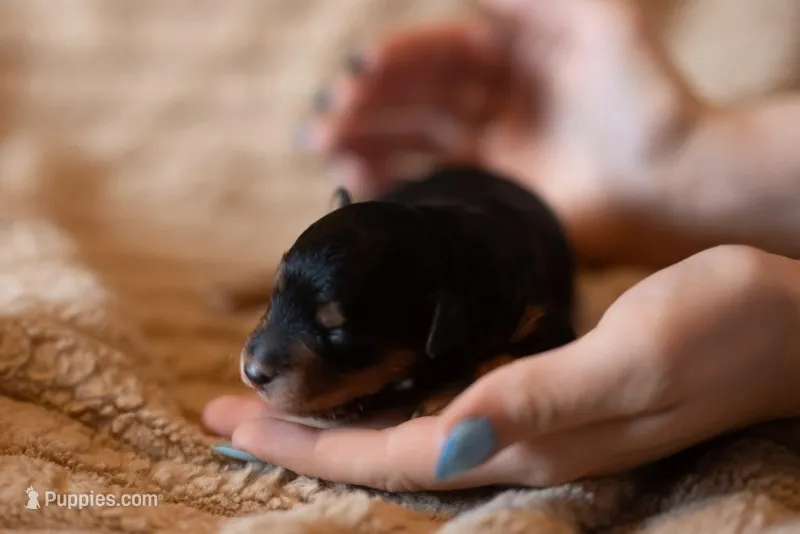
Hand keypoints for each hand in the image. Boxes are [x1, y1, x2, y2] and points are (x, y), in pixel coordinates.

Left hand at [204, 246, 799, 490]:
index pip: (392, 456)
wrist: (785, 323)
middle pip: (384, 451)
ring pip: (409, 429)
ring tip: (280, 399)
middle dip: (302, 434)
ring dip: (340, 416)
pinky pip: (446, 401)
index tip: (232, 417)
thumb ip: (541, 403)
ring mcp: (533, 417)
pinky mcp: (547, 387)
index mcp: (528, 438)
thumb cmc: (722, 332)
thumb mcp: (633, 362)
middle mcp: (520, 438)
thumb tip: (451, 444)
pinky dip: (392, 392)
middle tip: (226, 408)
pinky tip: (371, 379)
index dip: (308, 442)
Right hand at [299, 0, 708, 264]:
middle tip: (322, 120)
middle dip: (364, 105)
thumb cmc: (643, 93)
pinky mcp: (490, 195)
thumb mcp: (597, 18)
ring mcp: (486, 150)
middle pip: (412, 99)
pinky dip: (390, 184)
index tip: (358, 71)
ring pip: (410, 141)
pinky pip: (429, 184)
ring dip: (363, 142)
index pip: (435, 53)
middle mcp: (488, 101)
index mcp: (507, 55)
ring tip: (321, 148)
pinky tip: (354, 181)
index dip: (395, 61)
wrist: (673, 174)